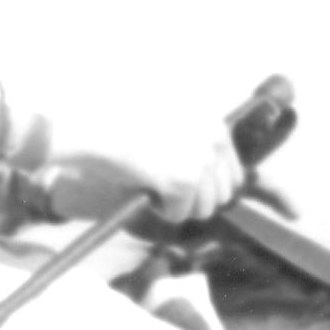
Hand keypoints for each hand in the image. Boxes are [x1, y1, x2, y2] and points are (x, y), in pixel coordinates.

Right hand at [41, 122, 245, 229]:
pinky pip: (179, 214)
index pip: (233, 172)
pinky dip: (162, 211)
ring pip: (204, 208)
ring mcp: (201, 162)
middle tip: (171, 198)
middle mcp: (213, 141)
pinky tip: (146, 194)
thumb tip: (208, 173)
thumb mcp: (168, 116)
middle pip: (223, 194)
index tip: (193, 194)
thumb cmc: (120, 119)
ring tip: (157, 195)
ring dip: (181, 208)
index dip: (211, 188)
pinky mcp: (183, 182)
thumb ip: (191, 136)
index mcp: (213, 122)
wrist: (96, 125)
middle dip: (197, 201)